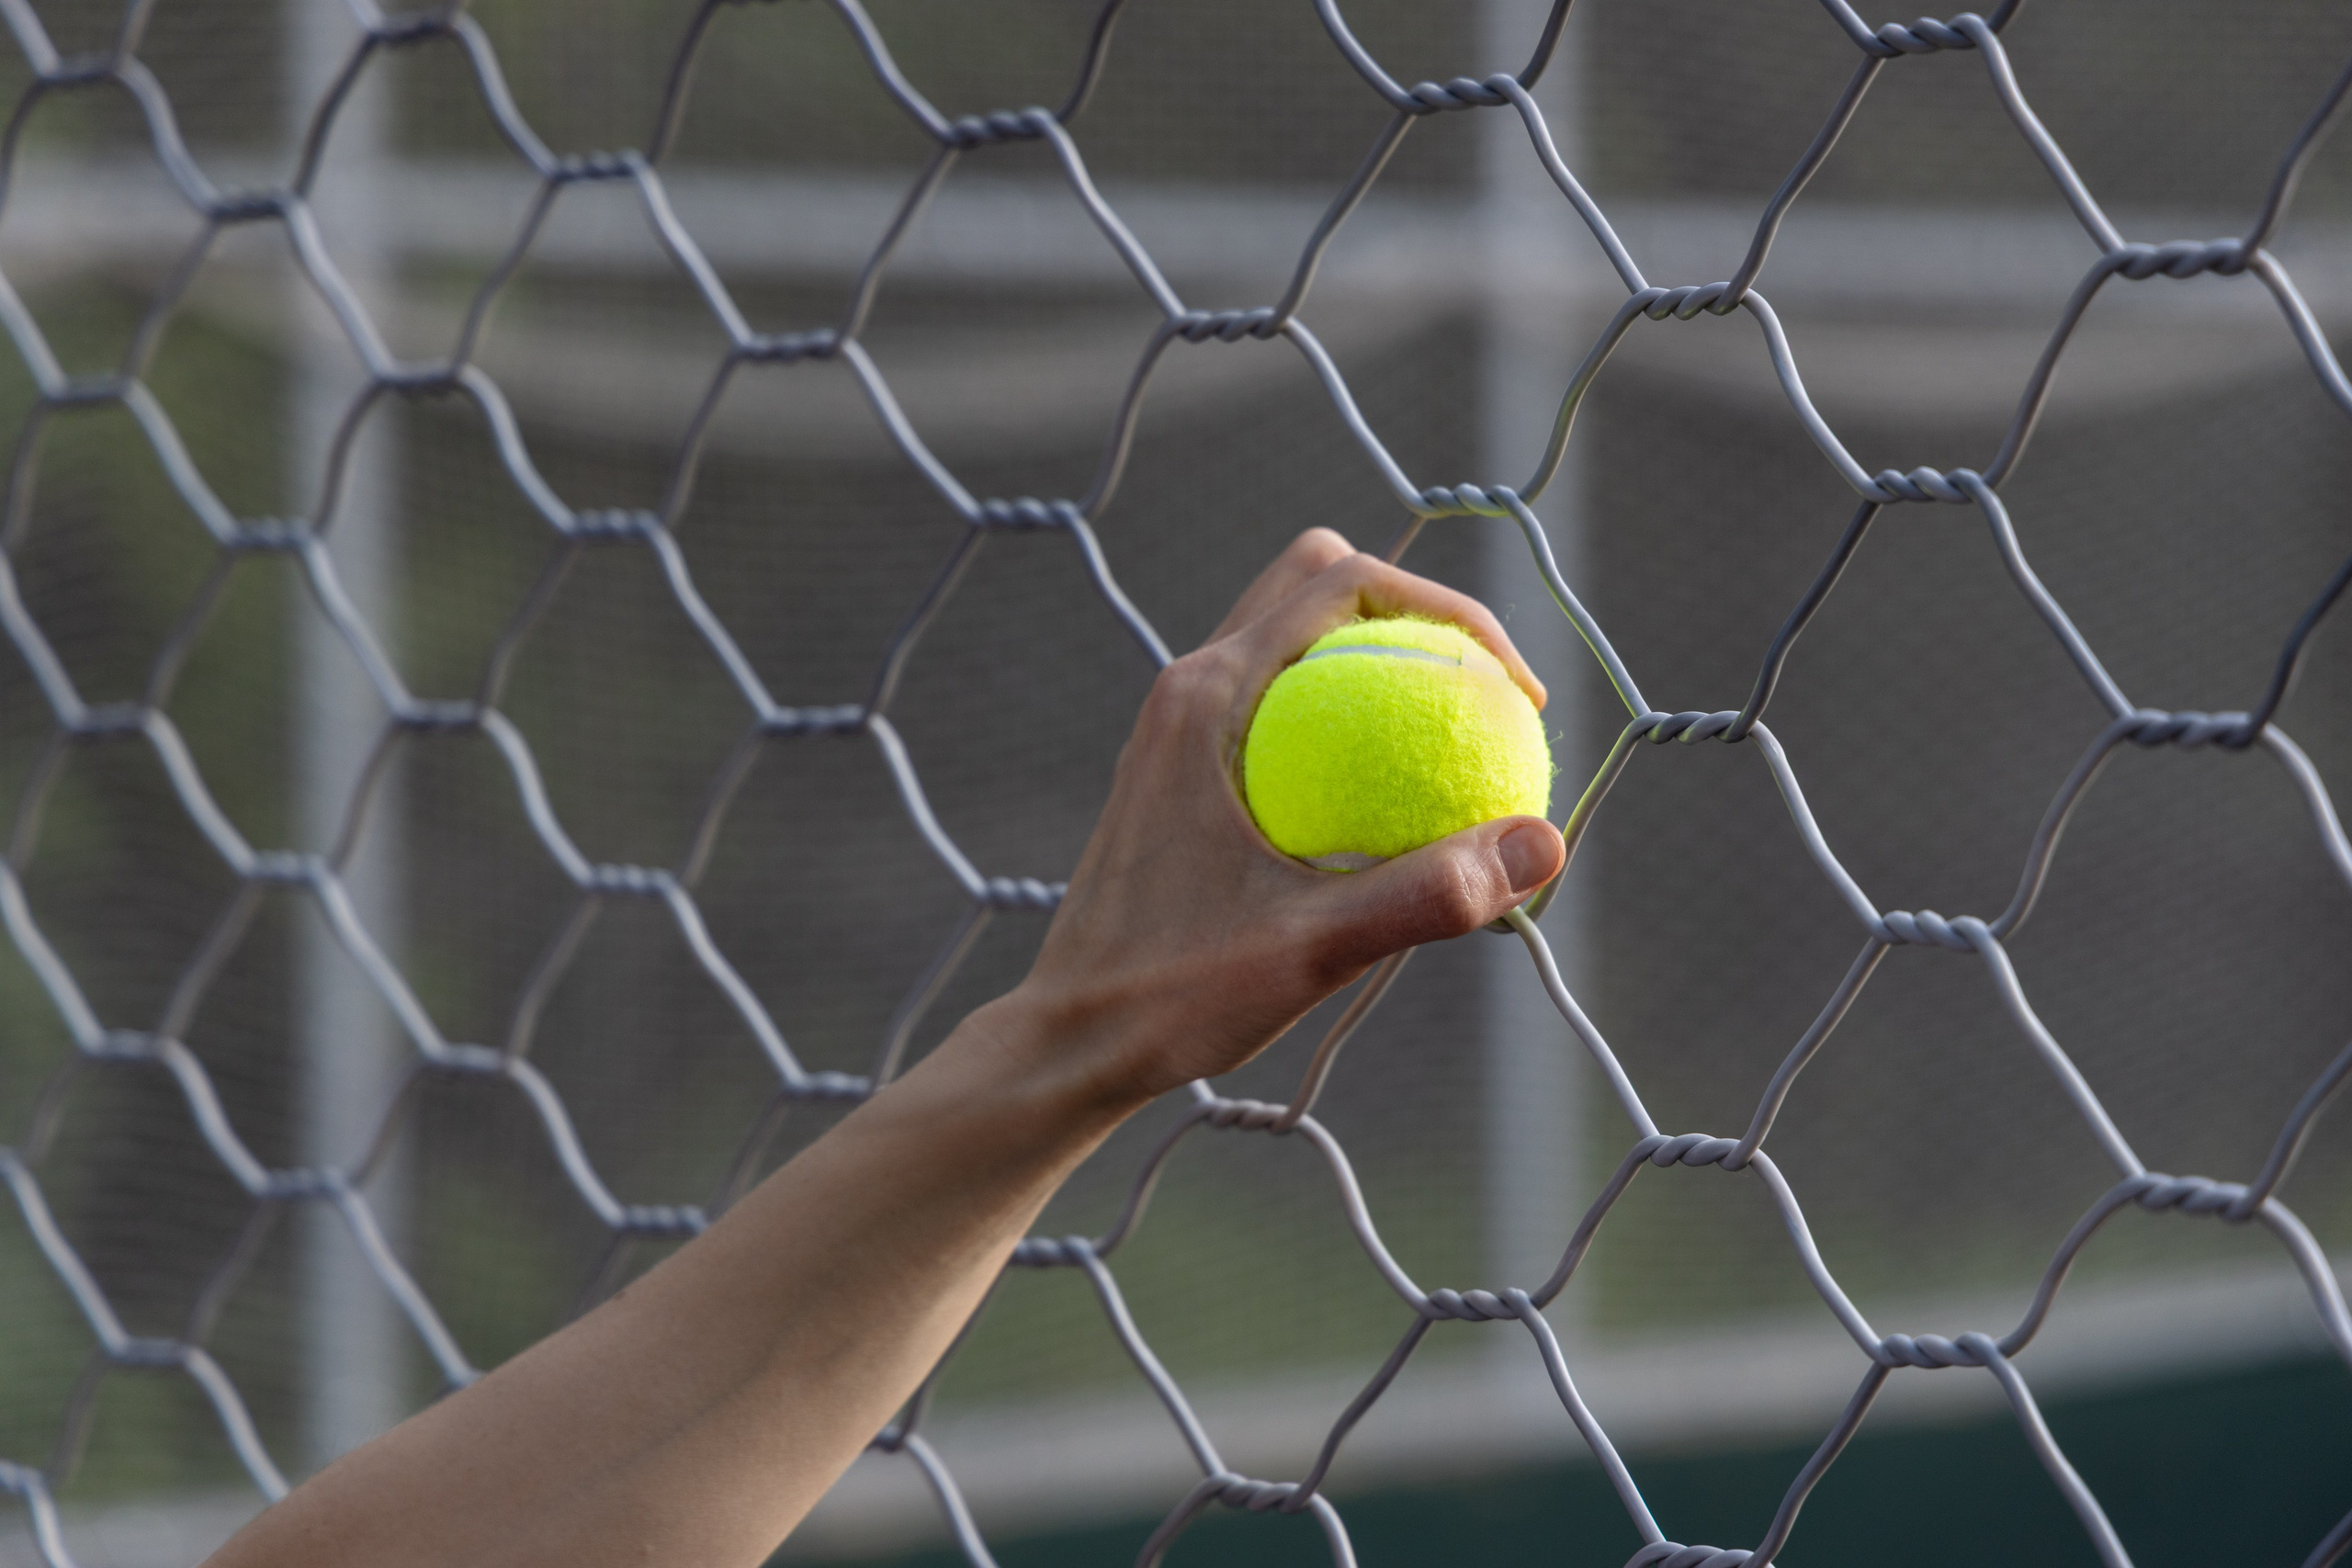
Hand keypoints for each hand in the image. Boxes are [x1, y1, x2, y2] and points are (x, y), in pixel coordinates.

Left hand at [994, 528, 1566, 1106]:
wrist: (1071, 1039)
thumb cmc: (1173, 997)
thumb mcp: (1311, 951)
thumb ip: (1426, 894)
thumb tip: (1541, 844)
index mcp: (1207, 695)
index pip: (1345, 583)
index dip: (1452, 610)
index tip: (1516, 693)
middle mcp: (1189, 688)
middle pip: (1320, 585)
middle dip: (1419, 612)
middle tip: (1488, 698)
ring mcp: (1182, 726)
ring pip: (1298, 641)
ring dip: (1380, 663)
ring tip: (1454, 745)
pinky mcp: (1184, 770)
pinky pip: (1283, 705)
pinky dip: (1347, 721)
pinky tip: (1394, 808)